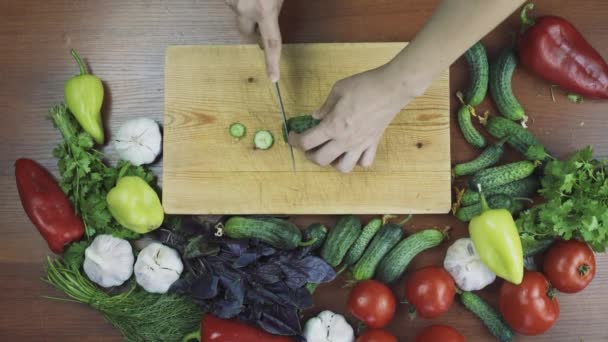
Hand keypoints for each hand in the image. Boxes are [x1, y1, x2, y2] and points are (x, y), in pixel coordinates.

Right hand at [225, 0, 283, 81]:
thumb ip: (272, 10)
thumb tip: (268, 20)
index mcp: (264, 10)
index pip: (271, 42)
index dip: (272, 62)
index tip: (273, 78)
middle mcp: (245, 9)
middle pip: (245, 32)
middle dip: (253, 28)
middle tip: (259, 16)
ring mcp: (231, 2)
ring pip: (238, 15)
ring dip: (245, 8)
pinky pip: (233, 3)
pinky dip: (240, 0)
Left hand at [288, 64, 428, 172]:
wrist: (392, 88)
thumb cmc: (365, 86)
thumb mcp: (338, 90)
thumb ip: (325, 107)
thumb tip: (316, 116)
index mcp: (333, 126)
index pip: (307, 142)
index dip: (295, 141)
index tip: (292, 136)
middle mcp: (345, 140)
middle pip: (320, 159)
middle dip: (309, 154)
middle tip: (308, 144)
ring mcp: (360, 144)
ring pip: (343, 167)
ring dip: (332, 162)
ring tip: (330, 151)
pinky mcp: (373, 143)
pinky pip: (364, 162)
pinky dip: (356, 161)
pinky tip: (352, 151)